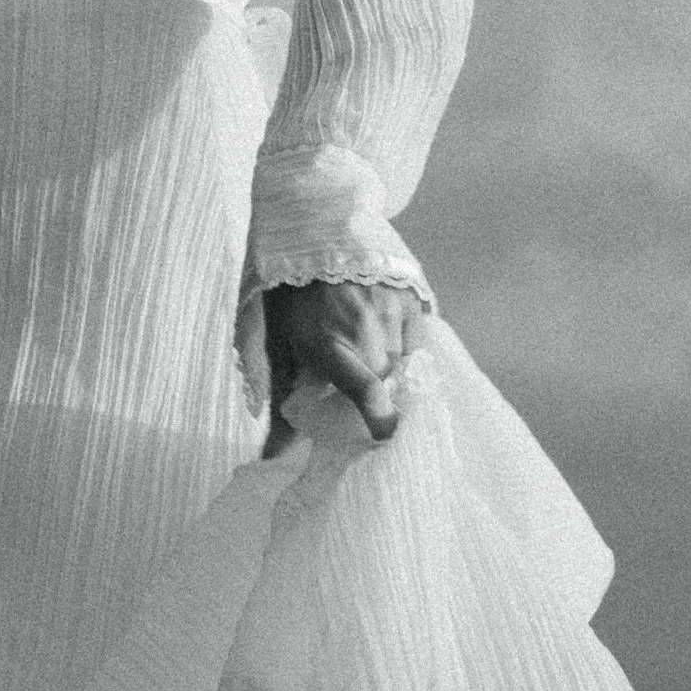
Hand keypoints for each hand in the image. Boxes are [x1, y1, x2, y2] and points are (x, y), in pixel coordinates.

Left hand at [260, 278, 423, 455]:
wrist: (315, 232)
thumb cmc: (294, 295)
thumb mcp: (281, 341)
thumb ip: (283, 399)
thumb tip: (271, 458)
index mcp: (330, 341)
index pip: (363, 386)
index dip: (379, 416)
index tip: (386, 435)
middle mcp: (367, 327)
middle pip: (388, 383)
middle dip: (377, 396)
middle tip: (362, 397)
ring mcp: (393, 309)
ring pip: (405, 363)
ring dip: (391, 371)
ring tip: (370, 360)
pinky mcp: (412, 297)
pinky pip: (418, 342)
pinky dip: (407, 351)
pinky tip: (387, 343)